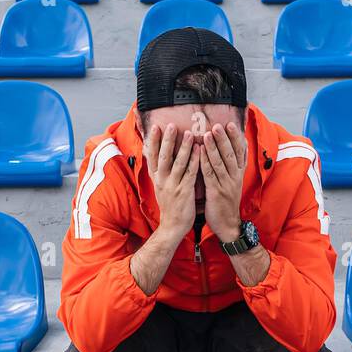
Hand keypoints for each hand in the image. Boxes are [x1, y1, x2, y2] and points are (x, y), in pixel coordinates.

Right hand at [143, 123, 198, 239]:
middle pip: (163, 156)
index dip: (152, 141)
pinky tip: (200, 150)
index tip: (154, 127)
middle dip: (166, 140)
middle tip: (170, 124)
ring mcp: (173, 186)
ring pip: (177, 163)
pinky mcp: (184, 192)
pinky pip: (190, 173)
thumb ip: (160, 171)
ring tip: (189, 133)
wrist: (172, 226)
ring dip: (183, 147)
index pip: (152, 156)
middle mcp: (162, 180)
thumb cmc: (170, 205)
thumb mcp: (160, 187)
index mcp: (156, 178)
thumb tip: (155, 155)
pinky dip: (194, 161)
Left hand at [199, 121, 246, 242]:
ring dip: (214, 147)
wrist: (228, 225)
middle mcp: (234, 177)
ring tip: (207, 133)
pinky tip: (200, 152)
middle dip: (225, 138)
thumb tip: (233, 151)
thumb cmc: (226, 203)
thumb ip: (233, 168)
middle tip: (218, 124)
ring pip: (221, 162)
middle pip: (231, 154)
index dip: (236, 138)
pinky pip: (210, 174)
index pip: (240, 152)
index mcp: (238, 174)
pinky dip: (205, 161)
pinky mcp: (216, 192)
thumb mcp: (233, 184)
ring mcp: (226, 185)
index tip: (232, 124)